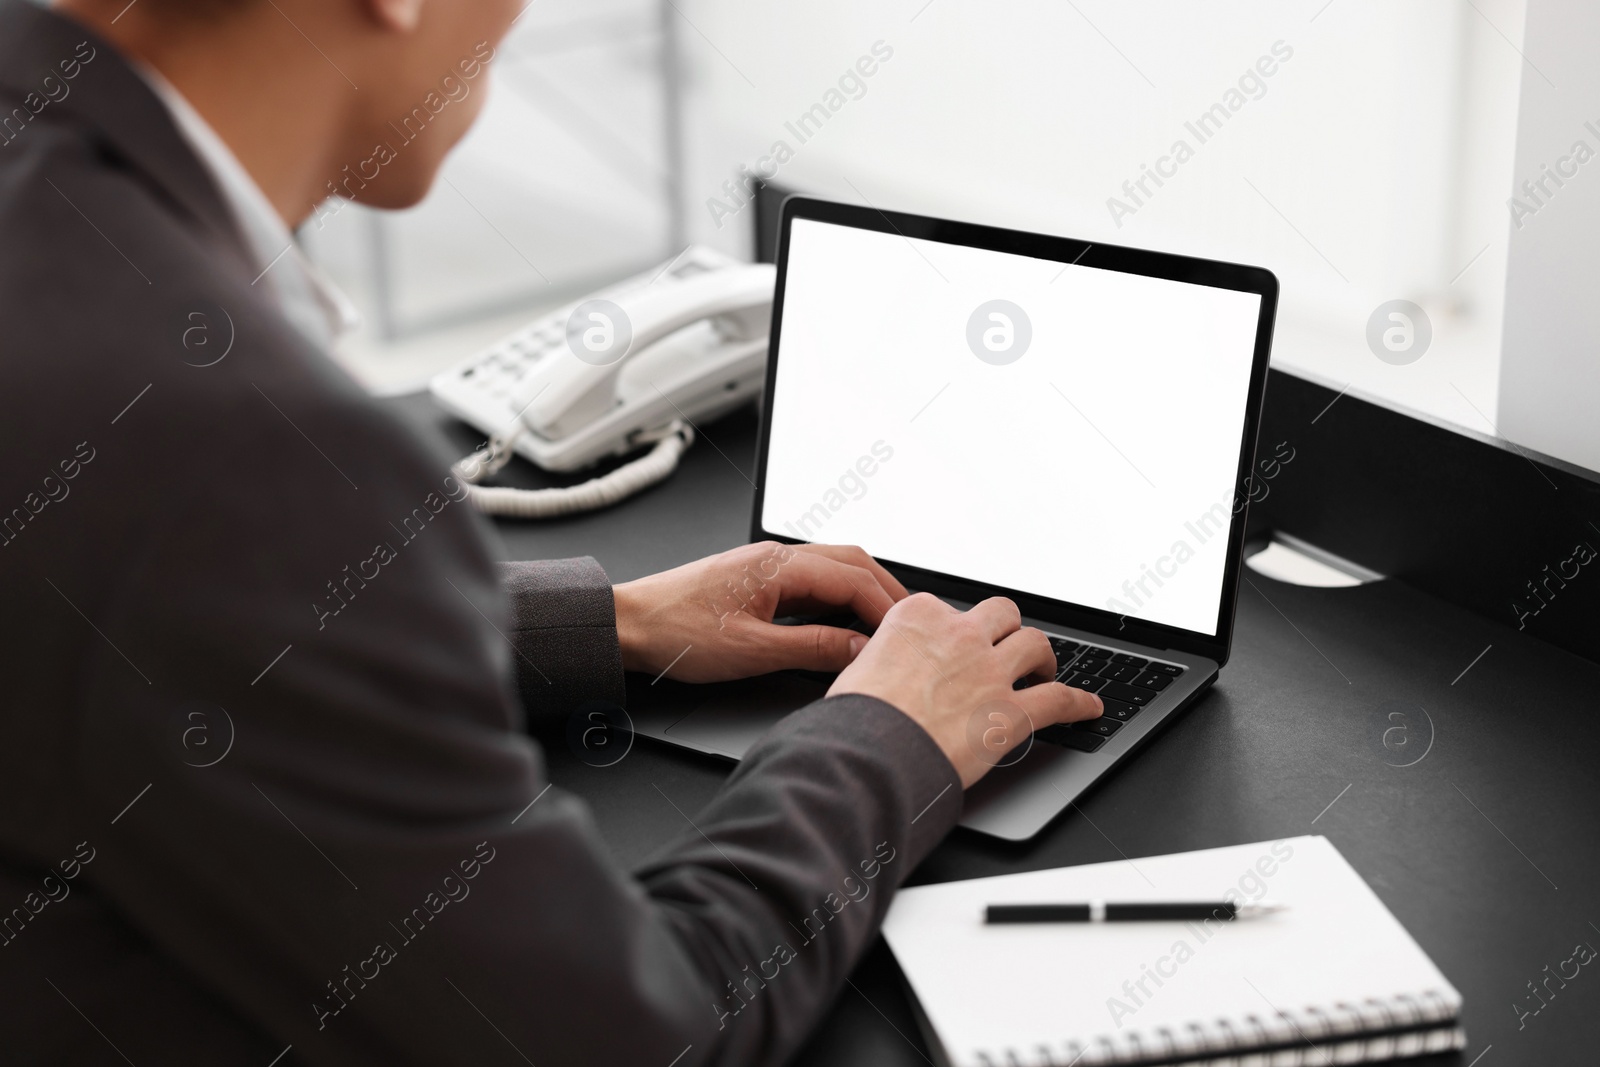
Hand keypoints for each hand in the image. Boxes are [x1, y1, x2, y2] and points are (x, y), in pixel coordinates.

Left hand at [612, 542, 909, 682]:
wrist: (628, 624)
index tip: (908, 631)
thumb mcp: (753, 651)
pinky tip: (843, 619)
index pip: (854, 579)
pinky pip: (812, 579)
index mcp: (780, 565)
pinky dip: (838, 596)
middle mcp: (777, 556)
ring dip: (863, 590)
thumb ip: (812, 648)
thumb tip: (859, 649)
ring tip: (884, 622)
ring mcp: (767, 565)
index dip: (887, 606)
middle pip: (851, 562)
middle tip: (911, 622)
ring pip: (833, 567)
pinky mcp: (757, 579)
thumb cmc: (677, 632)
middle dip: (885, 590)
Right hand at [827, 594, 1102, 786]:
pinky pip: (1059, 700)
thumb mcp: (854, 668)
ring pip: (1035, 644)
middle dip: (1006, 629)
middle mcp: (960, 635)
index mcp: (918, 616)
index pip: (947, 608)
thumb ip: (878, 657)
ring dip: (1042, 656)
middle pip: (1001, 614)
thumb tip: (874, 667)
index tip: (952, 643)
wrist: (872, 751)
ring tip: (1044, 669)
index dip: (952, 629)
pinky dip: (1079, 703)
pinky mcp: (1011, 711)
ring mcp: (990, 671)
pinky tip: (1089, 707)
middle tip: (1005, 646)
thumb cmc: (857, 716)